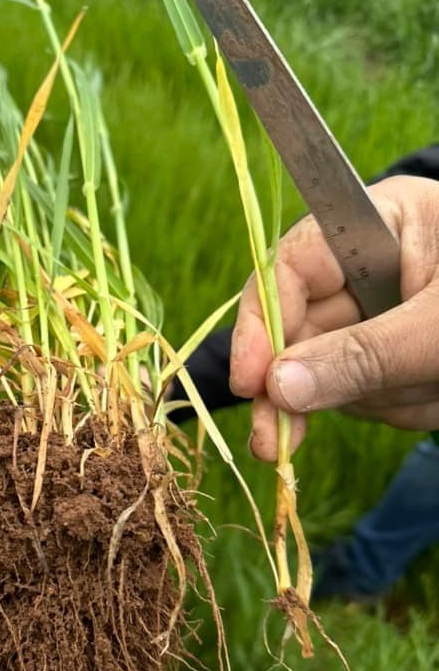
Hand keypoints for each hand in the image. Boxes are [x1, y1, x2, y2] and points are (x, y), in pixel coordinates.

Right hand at [230, 175, 438, 460]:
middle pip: (297, 326)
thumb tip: (277, 388)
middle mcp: (370, 265)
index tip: (250, 380)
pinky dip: (397, 408)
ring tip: (434, 393)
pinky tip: (433, 398)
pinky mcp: (392, 354)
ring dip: (374, 399)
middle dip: (296, 387)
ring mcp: (380, 313)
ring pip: (329, 371)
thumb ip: (366, 356)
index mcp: (381, 223)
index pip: (293, 263)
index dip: (261, 319)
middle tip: (273, 447)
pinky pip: (364, 394)